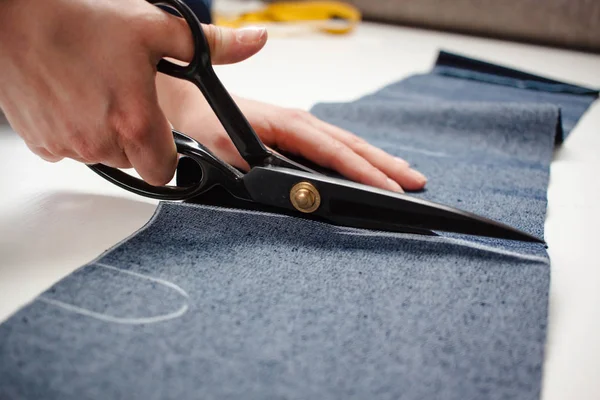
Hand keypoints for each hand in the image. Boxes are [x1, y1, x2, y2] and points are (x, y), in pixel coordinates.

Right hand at [0, 0, 266, 185]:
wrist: (10, 15)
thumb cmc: (77, 19)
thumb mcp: (155, 28)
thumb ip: (209, 45)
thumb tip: (253, 41)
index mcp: (136, 123)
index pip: (165, 171)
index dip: (168, 154)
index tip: (162, 134)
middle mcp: (101, 142)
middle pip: (135, 162)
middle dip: (138, 138)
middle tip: (126, 98)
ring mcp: (68, 146)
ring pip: (102, 156)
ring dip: (106, 134)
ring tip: (97, 90)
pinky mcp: (41, 144)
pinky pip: (69, 148)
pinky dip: (75, 131)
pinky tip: (72, 97)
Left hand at [157, 82, 426, 191]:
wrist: (189, 99)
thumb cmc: (206, 122)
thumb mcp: (226, 148)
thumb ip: (255, 166)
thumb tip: (286, 186)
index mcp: (290, 125)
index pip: (337, 153)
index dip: (367, 172)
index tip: (393, 189)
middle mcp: (301, 122)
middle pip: (353, 145)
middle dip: (387, 165)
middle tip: (418, 181)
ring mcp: (301, 125)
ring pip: (348, 143)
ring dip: (379, 159)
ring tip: (406, 173)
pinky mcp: (297, 132)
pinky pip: (336, 144)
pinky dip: (359, 155)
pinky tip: (370, 163)